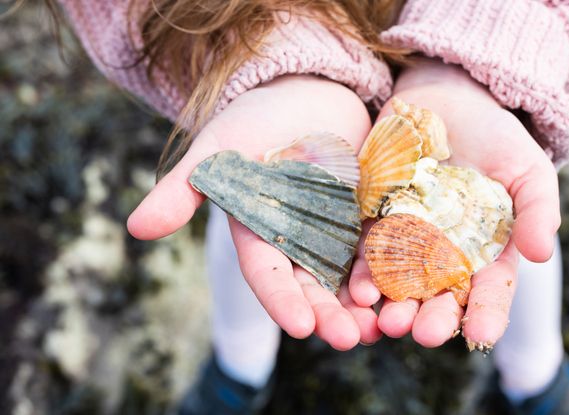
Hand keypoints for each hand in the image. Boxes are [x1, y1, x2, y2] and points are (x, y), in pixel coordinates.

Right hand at [127, 75, 380, 349]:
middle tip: (349, 339)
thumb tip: (135, 229)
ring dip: (365, 304)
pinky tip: (408, 289)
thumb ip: (184, 188)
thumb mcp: (219, 146)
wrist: (309, 90)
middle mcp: (297, 238)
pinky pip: (381, 246)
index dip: (281, 299)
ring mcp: (334, 229)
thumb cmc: (258, 115)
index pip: (267, 272)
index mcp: (259, 229)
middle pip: (312, 283)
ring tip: (385, 328)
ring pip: (348, 276)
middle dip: (328, 313)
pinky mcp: (368, 214)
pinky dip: (392, 269)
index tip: (300, 327)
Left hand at [349, 59, 560, 348]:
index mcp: (486, 251)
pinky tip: (359, 292)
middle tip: (426, 334)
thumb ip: (537, 209)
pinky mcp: (374, 220)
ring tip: (389, 323)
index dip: (487, 313)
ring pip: (400, 285)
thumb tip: (541, 253)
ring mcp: (407, 241)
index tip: (482, 334)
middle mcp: (445, 255)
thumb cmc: (495, 136)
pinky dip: (363, 275)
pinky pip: (367, 254)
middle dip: (434, 317)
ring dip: (393, 307)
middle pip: (440, 296)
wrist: (446, 99)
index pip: (489, 291)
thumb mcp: (526, 168)